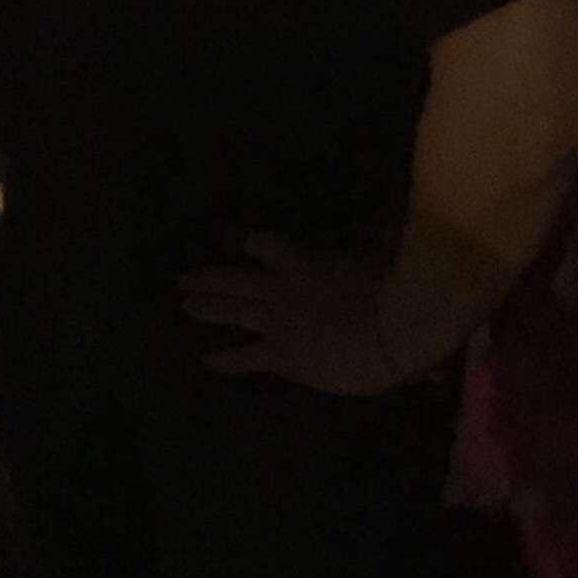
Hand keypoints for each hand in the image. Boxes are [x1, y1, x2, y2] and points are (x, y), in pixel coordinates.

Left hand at [181, 237, 406, 394]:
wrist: (390, 336)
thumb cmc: (392, 292)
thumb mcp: (386, 254)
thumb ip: (383, 235)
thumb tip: (391, 216)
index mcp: (303, 261)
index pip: (265, 245)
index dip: (245, 243)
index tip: (230, 241)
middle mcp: (279, 288)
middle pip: (233, 279)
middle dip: (208, 278)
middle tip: (184, 280)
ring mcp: (275, 323)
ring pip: (230, 312)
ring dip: (206, 308)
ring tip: (186, 306)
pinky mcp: (280, 356)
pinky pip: (244, 358)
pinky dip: (225, 359)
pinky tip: (207, 361)